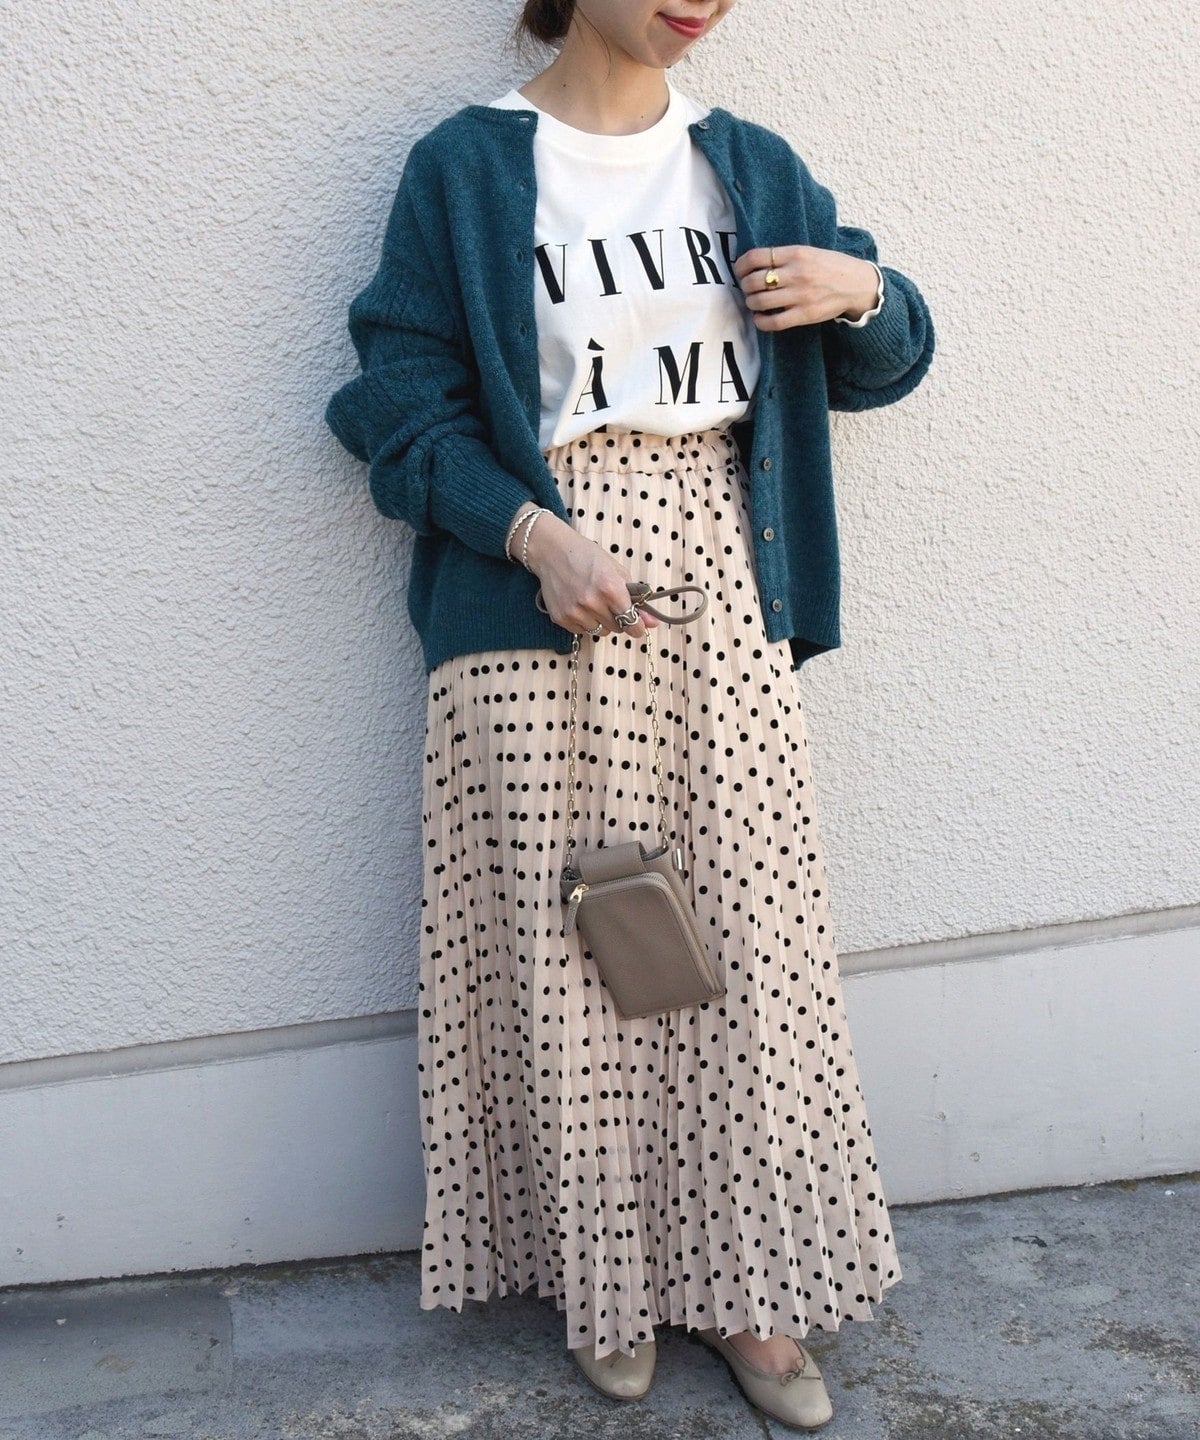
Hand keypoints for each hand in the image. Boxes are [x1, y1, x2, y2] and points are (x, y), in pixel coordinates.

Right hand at [524, 512, 659, 639]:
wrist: (553, 552)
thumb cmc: (588, 558)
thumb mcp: (618, 572)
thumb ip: (636, 599)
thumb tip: (653, 623)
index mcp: (610, 588)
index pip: (631, 622)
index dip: (637, 626)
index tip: (638, 626)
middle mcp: (592, 602)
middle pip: (617, 628)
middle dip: (618, 619)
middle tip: (609, 603)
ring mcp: (575, 612)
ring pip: (600, 632)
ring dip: (601, 622)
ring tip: (593, 603)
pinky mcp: (561, 618)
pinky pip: (582, 631)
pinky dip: (585, 623)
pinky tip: (580, 606)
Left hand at [733, 245, 879, 331]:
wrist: (857, 284)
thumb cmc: (830, 267)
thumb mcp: (808, 252)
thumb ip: (784, 257)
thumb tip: (754, 265)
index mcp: (796, 253)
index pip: (756, 257)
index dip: (740, 266)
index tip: (739, 271)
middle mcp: (797, 273)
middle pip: (754, 281)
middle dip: (745, 287)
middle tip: (748, 289)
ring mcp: (800, 295)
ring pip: (760, 301)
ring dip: (751, 303)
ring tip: (754, 303)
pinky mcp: (805, 314)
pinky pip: (773, 322)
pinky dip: (761, 322)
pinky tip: (760, 318)